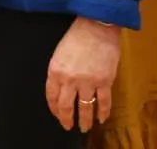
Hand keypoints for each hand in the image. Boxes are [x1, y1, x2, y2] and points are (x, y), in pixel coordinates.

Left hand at [46, 17, 119, 131]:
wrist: (96, 28)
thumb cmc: (76, 37)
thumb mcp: (58, 54)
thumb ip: (58, 72)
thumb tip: (60, 88)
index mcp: (55, 71)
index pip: (51, 96)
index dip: (54, 109)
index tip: (57, 114)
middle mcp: (70, 79)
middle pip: (66, 106)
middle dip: (66, 119)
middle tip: (68, 126)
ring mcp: (88, 82)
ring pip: (85, 108)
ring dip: (84, 120)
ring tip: (84, 128)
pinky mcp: (105, 82)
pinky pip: (104, 103)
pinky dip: (103, 113)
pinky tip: (101, 119)